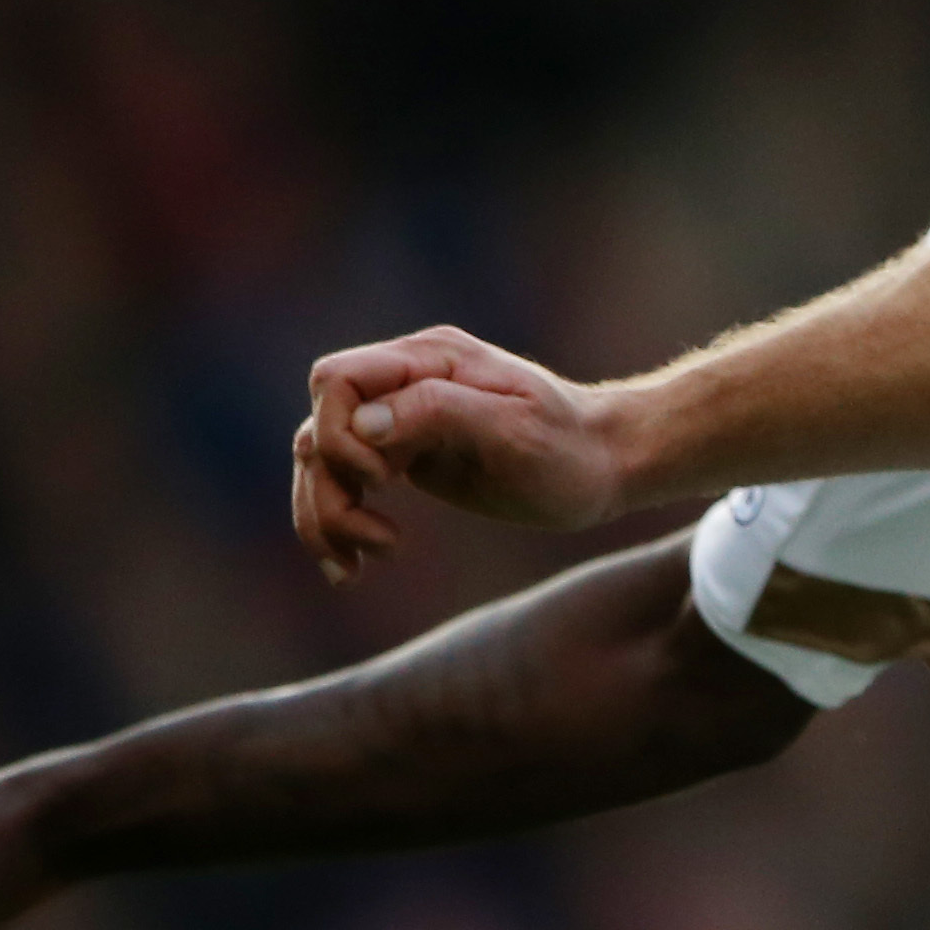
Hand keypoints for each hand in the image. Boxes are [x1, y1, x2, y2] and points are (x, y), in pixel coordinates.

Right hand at [294, 326, 628, 579]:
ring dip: (324, 515)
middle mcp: (405, 383)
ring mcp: (402, 420)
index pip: (337, 380)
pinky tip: (352, 568)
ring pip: (323, 461)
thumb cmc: (572, 446)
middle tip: (373, 543)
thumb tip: (362, 424)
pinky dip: (337, 523)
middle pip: (321, 427)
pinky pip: (346, 483)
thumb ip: (437, 412)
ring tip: (355, 567)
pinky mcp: (407, 456)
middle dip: (326, 489)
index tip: (382, 479)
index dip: (341, 432)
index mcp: (429, 361)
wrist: (608, 463)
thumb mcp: (515, 430)